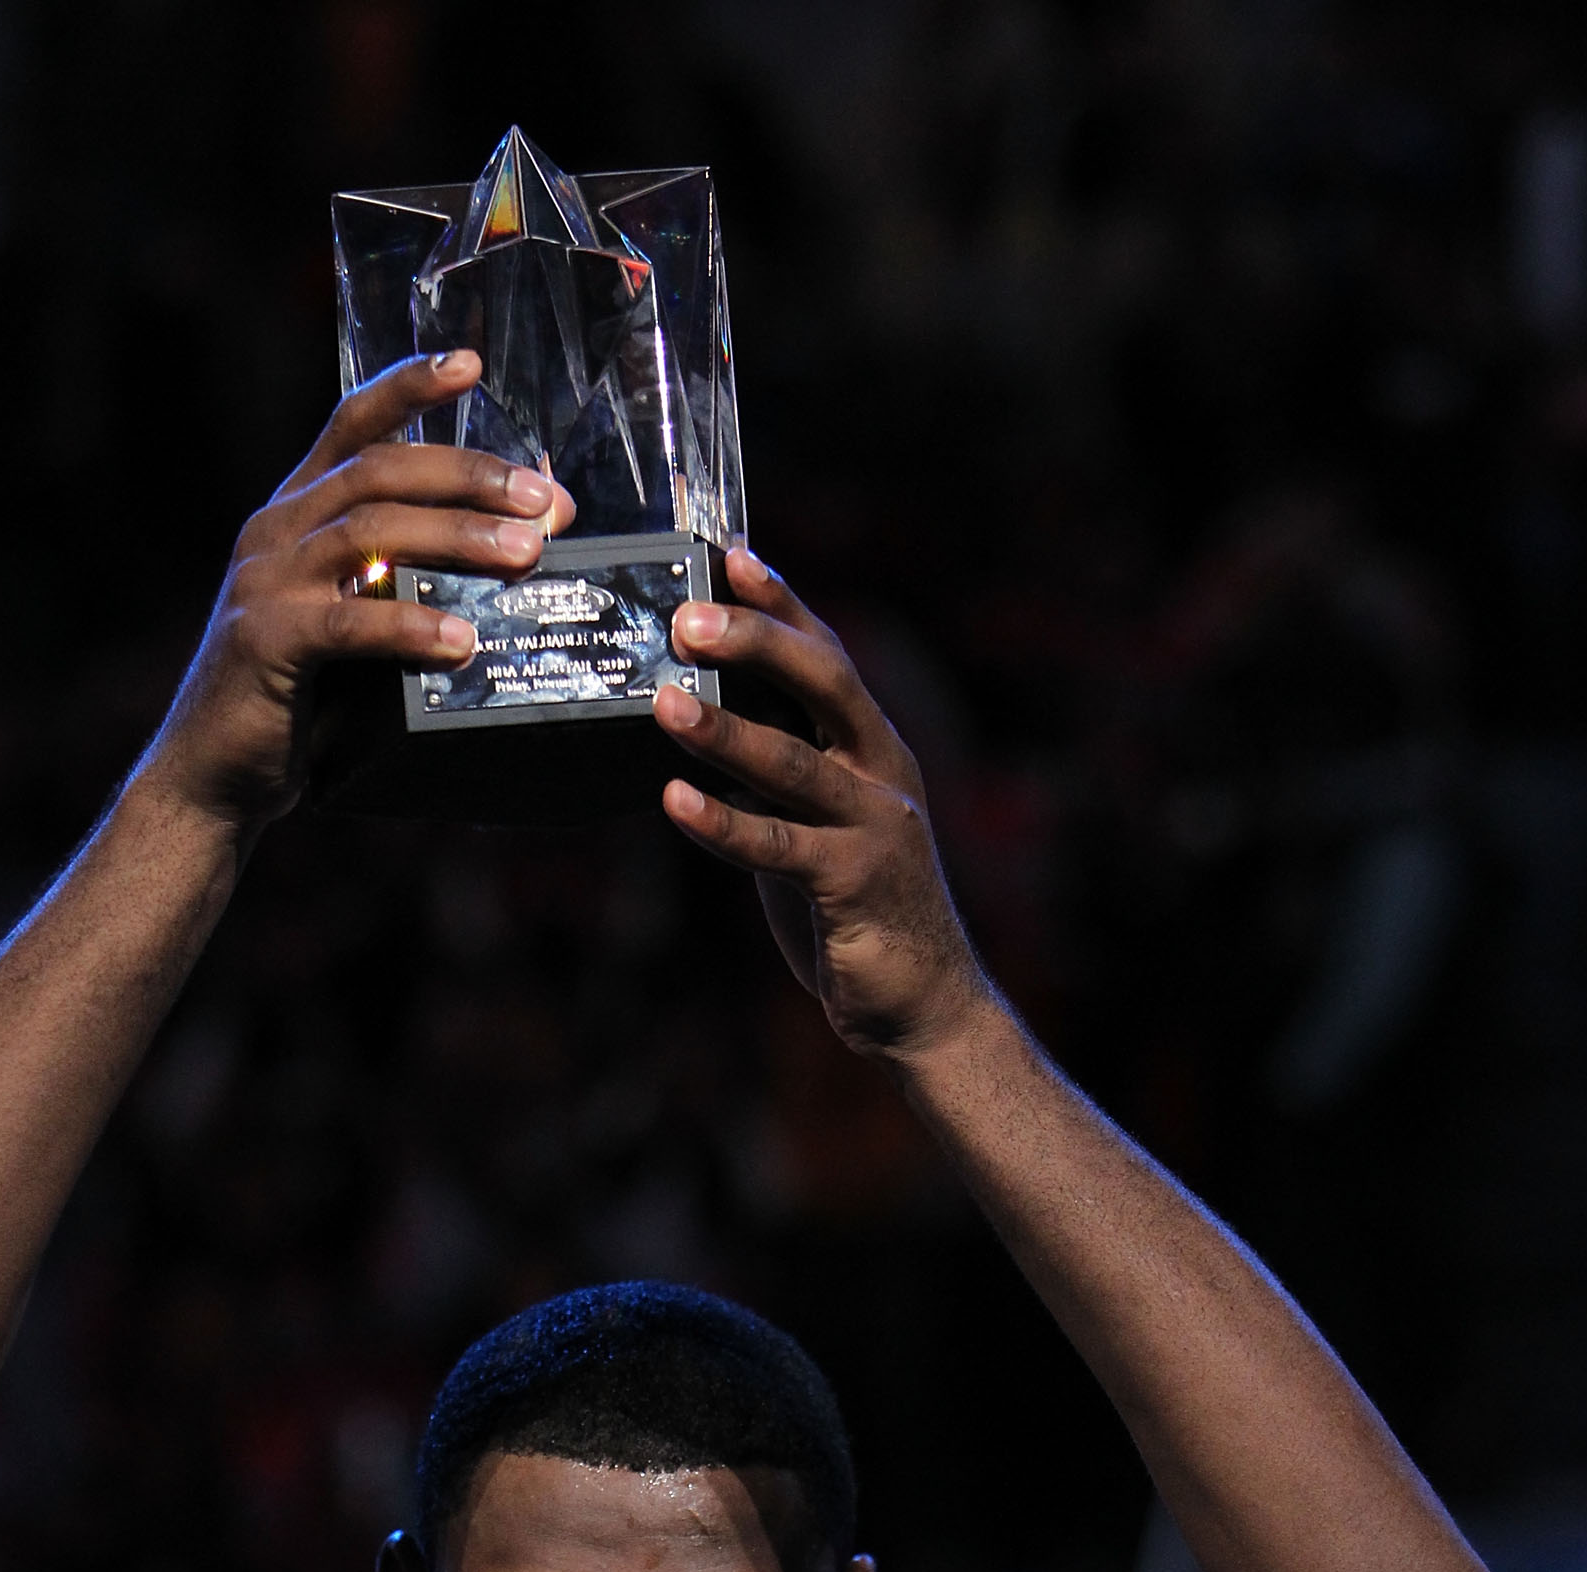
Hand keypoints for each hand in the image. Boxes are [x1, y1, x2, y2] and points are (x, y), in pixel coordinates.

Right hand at [139, 351, 572, 829]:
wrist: (210, 776)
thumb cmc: (294, 704)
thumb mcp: (345, 624)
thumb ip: (395, 585)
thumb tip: (497, 565)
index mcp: (294, 515)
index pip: (352, 425)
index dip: (409, 387)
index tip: (469, 366)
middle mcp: (274, 532)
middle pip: (380, 472)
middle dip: (470, 477)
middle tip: (545, 501)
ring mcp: (265, 583)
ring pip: (371, 530)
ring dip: (457, 537)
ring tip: (525, 556)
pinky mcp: (265, 642)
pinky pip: (348, 621)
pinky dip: (410, 626)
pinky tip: (461, 639)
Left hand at [655, 551, 988, 1057]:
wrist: (922, 1004)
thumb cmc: (854, 907)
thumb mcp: (818, 822)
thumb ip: (775, 771)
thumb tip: (695, 716)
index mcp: (871, 744)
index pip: (825, 652)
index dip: (780, 600)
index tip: (727, 551)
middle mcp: (881, 770)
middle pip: (822, 681)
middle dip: (754, 640)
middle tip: (686, 618)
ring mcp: (873, 825)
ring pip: (793, 762)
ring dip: (725, 730)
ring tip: (663, 703)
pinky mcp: (854, 884)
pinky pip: (779, 845)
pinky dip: (724, 824)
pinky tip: (675, 803)